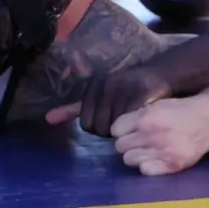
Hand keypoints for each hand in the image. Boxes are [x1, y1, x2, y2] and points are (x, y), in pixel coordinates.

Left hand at [45, 67, 172, 136]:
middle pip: (100, 127)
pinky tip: (141, 121)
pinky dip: (135, 126)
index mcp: (93, 85)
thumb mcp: (98, 95)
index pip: (87, 124)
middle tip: (123, 127)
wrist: (161, 75)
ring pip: (115, 127)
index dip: (99, 128)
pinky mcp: (140, 94)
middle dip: (111, 132)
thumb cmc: (126, 88)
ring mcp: (123, 88)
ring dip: (124, 131)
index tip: (110, 123)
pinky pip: (131, 121)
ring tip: (132, 124)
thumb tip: (47, 120)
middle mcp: (105, 84)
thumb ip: (74, 109)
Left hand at [112, 96, 208, 175]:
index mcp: (146, 117)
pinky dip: (147, 166)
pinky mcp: (172, 165)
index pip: (115, 130)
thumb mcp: (156, 105)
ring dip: (135, 155)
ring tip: (145, 150)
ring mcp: (162, 151)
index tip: (128, 130)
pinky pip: (145, 170)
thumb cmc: (180, 111)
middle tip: (137, 141)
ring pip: (129, 159)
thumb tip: (117, 130)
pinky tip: (154, 159)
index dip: (121, 130)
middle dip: (127, 142)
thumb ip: (137, 116)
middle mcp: (152, 135)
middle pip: (120, 146)